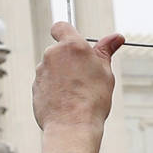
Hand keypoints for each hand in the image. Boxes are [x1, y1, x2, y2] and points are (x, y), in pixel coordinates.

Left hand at [34, 22, 124, 152]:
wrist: (72, 126)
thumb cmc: (92, 99)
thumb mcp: (105, 72)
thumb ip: (106, 51)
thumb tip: (116, 37)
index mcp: (71, 46)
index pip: (61, 26)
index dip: (66, 32)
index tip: (74, 45)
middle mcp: (52, 54)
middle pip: (59, 50)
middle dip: (69, 60)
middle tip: (84, 77)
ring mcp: (41, 71)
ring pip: (52, 67)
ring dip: (61, 75)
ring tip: (76, 94)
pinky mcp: (35, 87)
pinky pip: (46, 83)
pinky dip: (54, 89)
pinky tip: (65, 102)